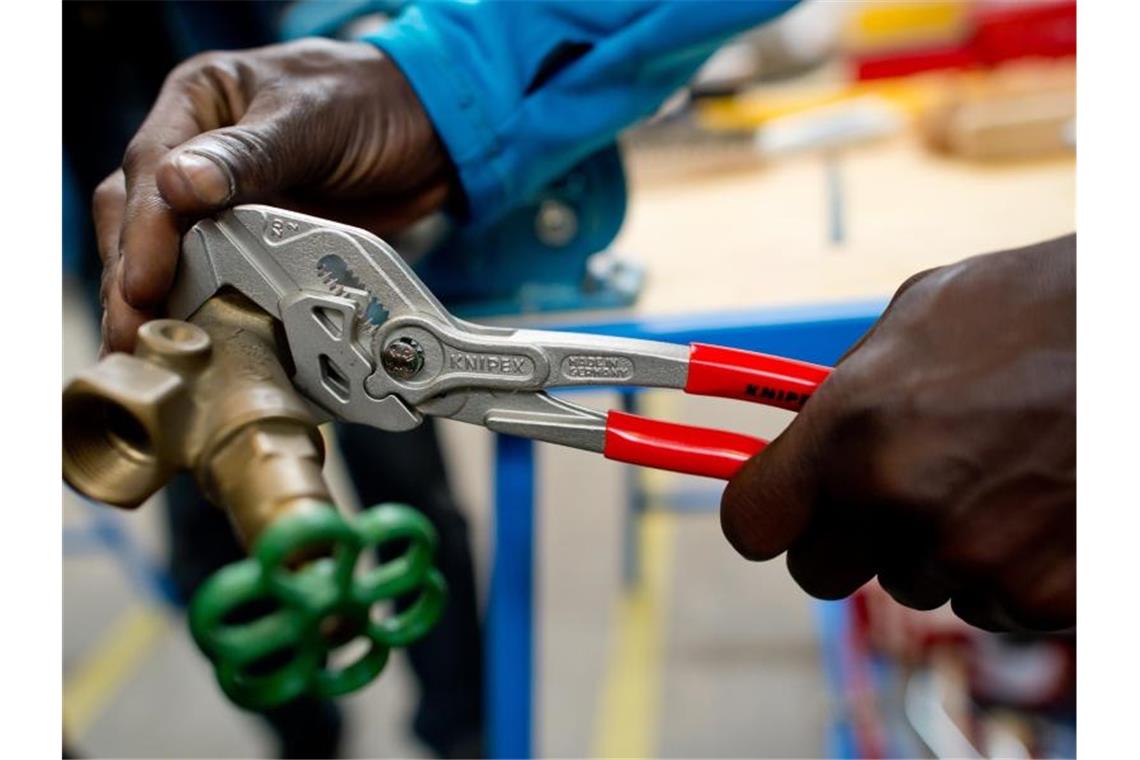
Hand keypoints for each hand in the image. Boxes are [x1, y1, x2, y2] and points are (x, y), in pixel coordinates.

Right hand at [94, 38, 454, 351]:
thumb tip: (179, 186)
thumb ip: (248, 154)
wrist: (434, 127)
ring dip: (159, 298)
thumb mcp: (311, 117)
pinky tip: (196, 334)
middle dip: (131, 277)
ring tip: (152, 346)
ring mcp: (227, 197)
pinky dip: (204, 303)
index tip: (140, 283)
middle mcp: (199, 148)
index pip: (149, 172)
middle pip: (141, 217)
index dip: (141, 235)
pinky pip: (218, 272)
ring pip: (170, 249)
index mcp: (199, 102)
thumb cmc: (371, 98)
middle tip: (133, 334)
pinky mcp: (256, 236)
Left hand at [721, 236, 1075, 631]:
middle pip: (819, 572)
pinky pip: (989, 602)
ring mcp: (975, 557)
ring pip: (912, 584)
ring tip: (992, 476)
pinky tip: (1039, 506)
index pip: (752, 524)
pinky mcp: (1044, 595)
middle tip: (890, 493)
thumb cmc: (1033, 311)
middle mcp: (900, 503)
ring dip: (934, 546)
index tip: (782, 508)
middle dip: (845, 537)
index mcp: (851, 431)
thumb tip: (803, 445)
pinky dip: (1005, 568)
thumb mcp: (914, 322)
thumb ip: (844, 396)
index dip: (767, 516)